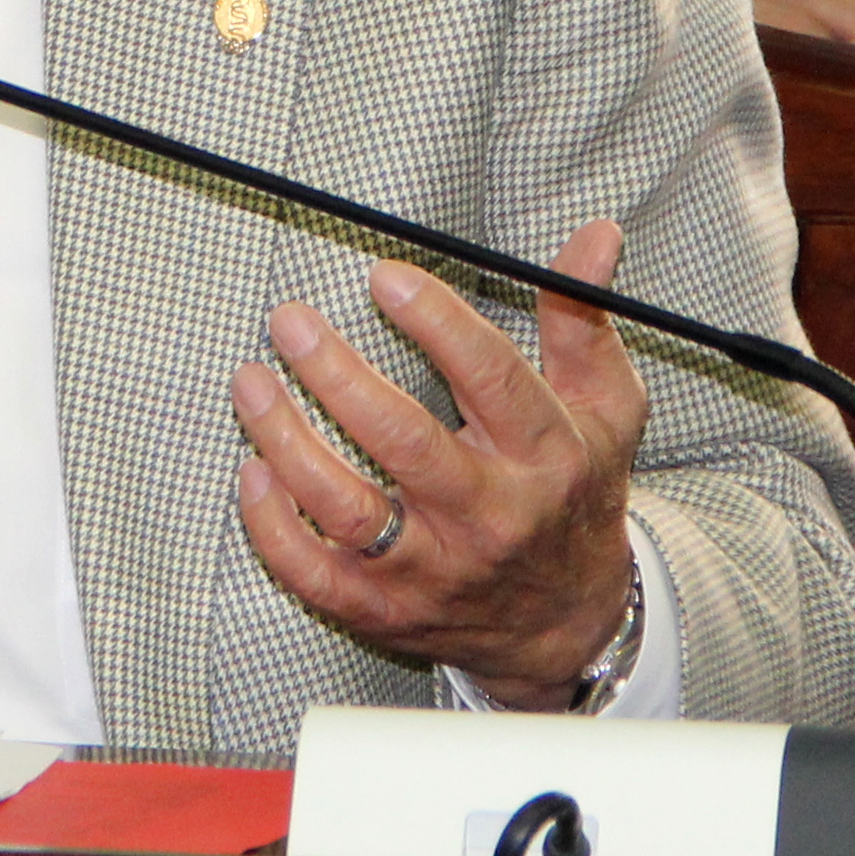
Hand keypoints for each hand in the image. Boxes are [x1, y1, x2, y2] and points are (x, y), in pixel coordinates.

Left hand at [229, 220, 642, 708]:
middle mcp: (489, 516)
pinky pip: (316, 576)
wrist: (569, 620)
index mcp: (545, 456)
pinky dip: (272, 529)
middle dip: (337, 376)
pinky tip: (252, 471)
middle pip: (406, 442)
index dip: (438, 324)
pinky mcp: (388, 610)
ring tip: (251, 380)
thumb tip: (595, 235)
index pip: (491, 379)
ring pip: (348, 509)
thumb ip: (582, 317)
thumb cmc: (574, 492)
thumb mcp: (603, 406)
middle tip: (290, 321)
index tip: (386, 277)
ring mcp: (434, 569)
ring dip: (287, 442)